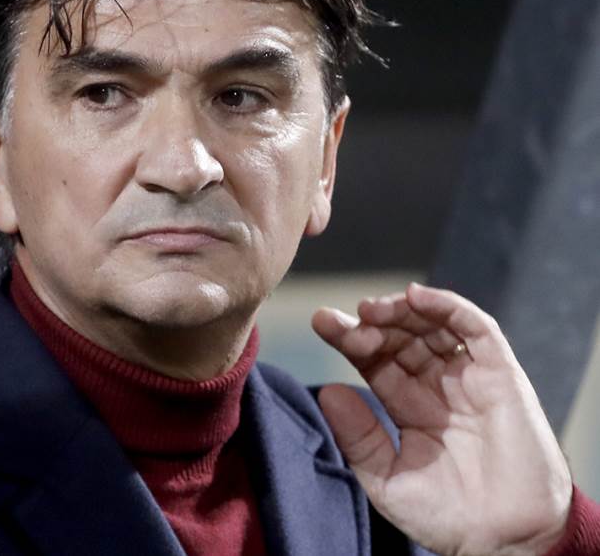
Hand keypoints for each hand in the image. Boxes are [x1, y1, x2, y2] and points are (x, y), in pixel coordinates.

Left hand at [312, 282, 571, 555]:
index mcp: (409, 406)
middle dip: (372, 324)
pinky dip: (447, 306)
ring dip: (402, 310)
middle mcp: (437, 386)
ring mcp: (469, 376)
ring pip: (432, 325)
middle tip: (350, 321)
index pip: (375, 360)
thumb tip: (328, 391)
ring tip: (373, 310)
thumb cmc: (447, 515)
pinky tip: (417, 296)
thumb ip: (358, 437)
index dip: (349, 338)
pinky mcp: (501, 373)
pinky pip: (476, 328)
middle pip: (399, 337)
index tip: (322, 321)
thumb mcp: (387, 478)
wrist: (504, 539)